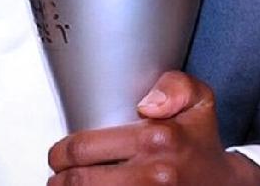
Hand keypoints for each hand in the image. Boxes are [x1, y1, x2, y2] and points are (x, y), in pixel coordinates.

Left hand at [47, 70, 259, 184]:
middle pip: (82, 181)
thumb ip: (175, 84)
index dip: (63, 152)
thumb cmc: (202, 144)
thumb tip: (146, 102)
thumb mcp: (199, 100)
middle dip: (60, 179)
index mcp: (157, 139)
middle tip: (57, 175)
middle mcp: (154, 174)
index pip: (87, 147)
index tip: (58, 155)